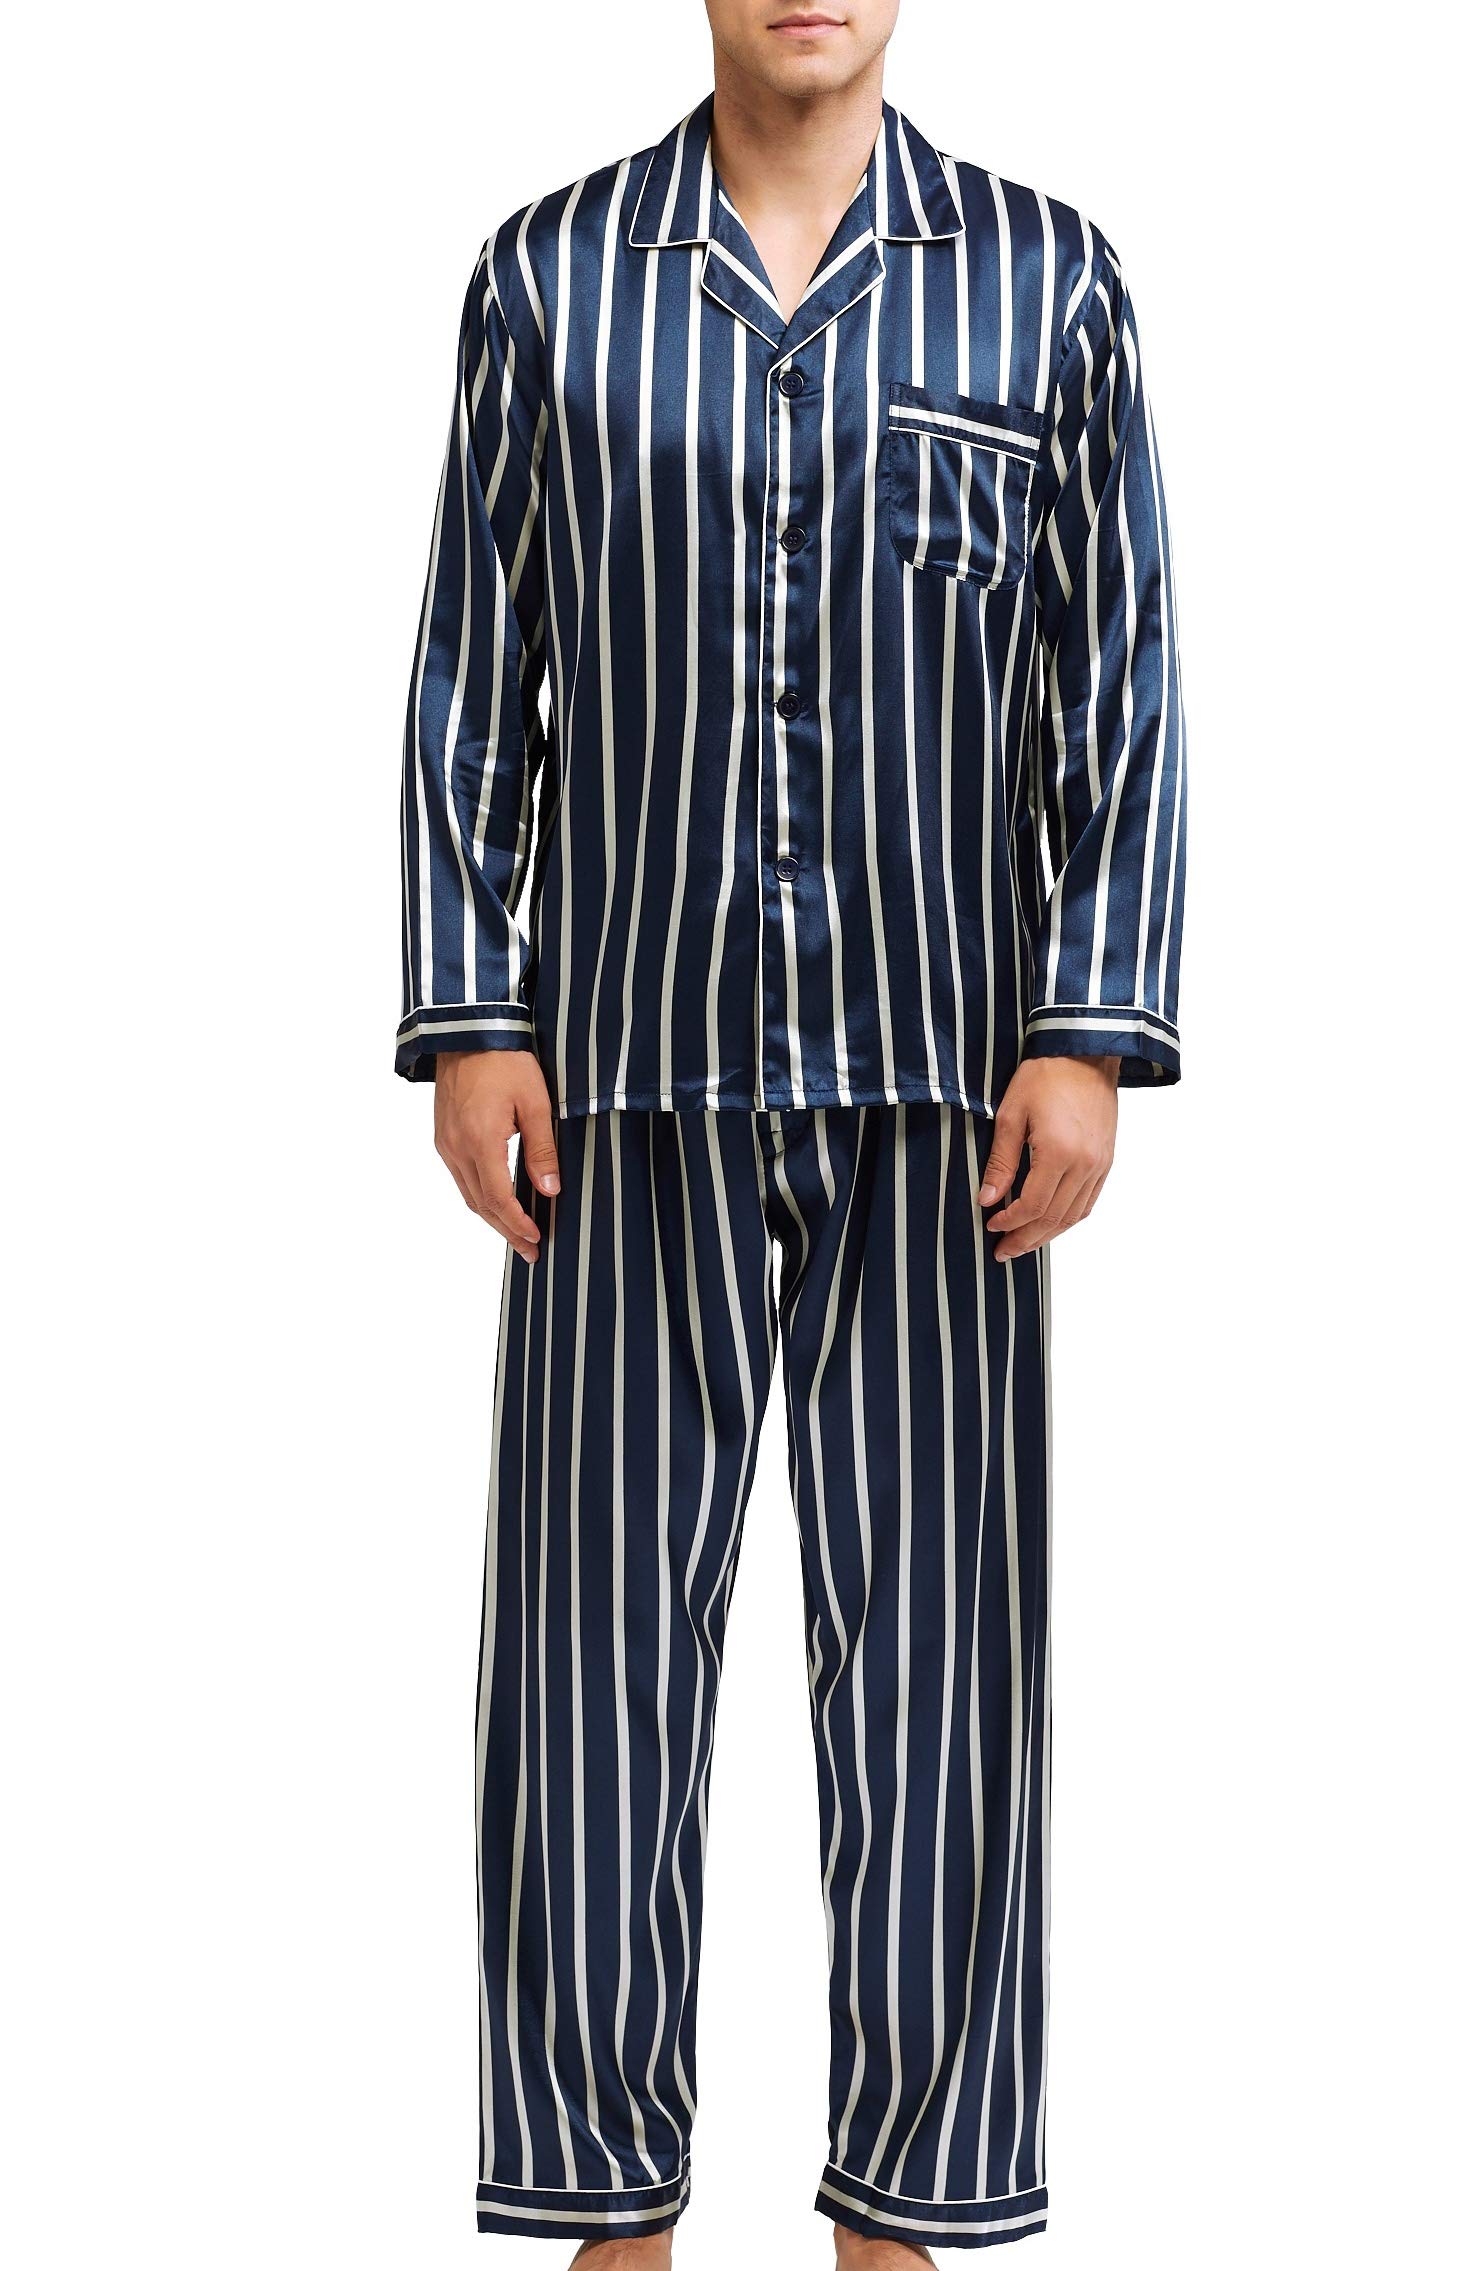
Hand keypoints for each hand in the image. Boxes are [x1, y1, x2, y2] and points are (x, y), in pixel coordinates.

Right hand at [433, 1050, 559, 1263]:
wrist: (468, 1032)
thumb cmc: (504, 1061)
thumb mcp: (534, 1102)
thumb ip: (542, 1149)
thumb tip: (550, 1189)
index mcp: (479, 1141)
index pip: (497, 1198)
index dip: (517, 1224)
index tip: (536, 1239)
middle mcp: (456, 1147)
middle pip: (480, 1204)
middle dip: (507, 1230)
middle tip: (531, 1251)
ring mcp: (445, 1143)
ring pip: (468, 1194)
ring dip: (492, 1217)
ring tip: (517, 1233)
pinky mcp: (443, 1137)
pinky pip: (460, 1178)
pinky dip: (480, 1196)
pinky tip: (498, 1202)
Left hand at [979, 1056, 1119, 1261]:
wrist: (1085, 1053)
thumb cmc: (1045, 1076)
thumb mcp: (1011, 1114)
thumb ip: (1001, 1161)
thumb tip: (987, 1198)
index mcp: (1059, 1153)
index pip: (1033, 1205)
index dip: (1010, 1222)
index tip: (991, 1225)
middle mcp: (1085, 1164)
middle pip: (1054, 1218)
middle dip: (1026, 1238)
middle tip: (1003, 1251)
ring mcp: (1100, 1164)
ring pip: (1074, 1216)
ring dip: (1047, 1235)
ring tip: (1023, 1244)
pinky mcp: (1107, 1160)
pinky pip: (1088, 1202)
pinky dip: (1068, 1218)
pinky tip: (1050, 1224)